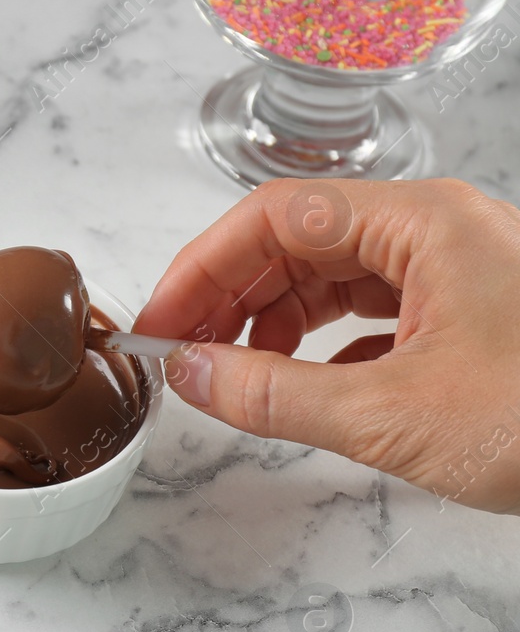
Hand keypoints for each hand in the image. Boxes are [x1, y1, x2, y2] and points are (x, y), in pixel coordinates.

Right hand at [134, 178, 519, 514]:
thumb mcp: (392, 414)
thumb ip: (273, 393)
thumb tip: (191, 375)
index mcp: (422, 222)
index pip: (274, 217)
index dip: (201, 268)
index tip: (158, 325)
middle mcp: (439, 230)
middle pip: (299, 240)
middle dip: (229, 294)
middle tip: (179, 353)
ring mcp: (460, 271)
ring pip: (335, 275)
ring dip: (272, 320)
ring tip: (231, 373)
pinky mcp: (474, 315)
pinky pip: (374, 313)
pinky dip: (323, 346)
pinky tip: (301, 386)